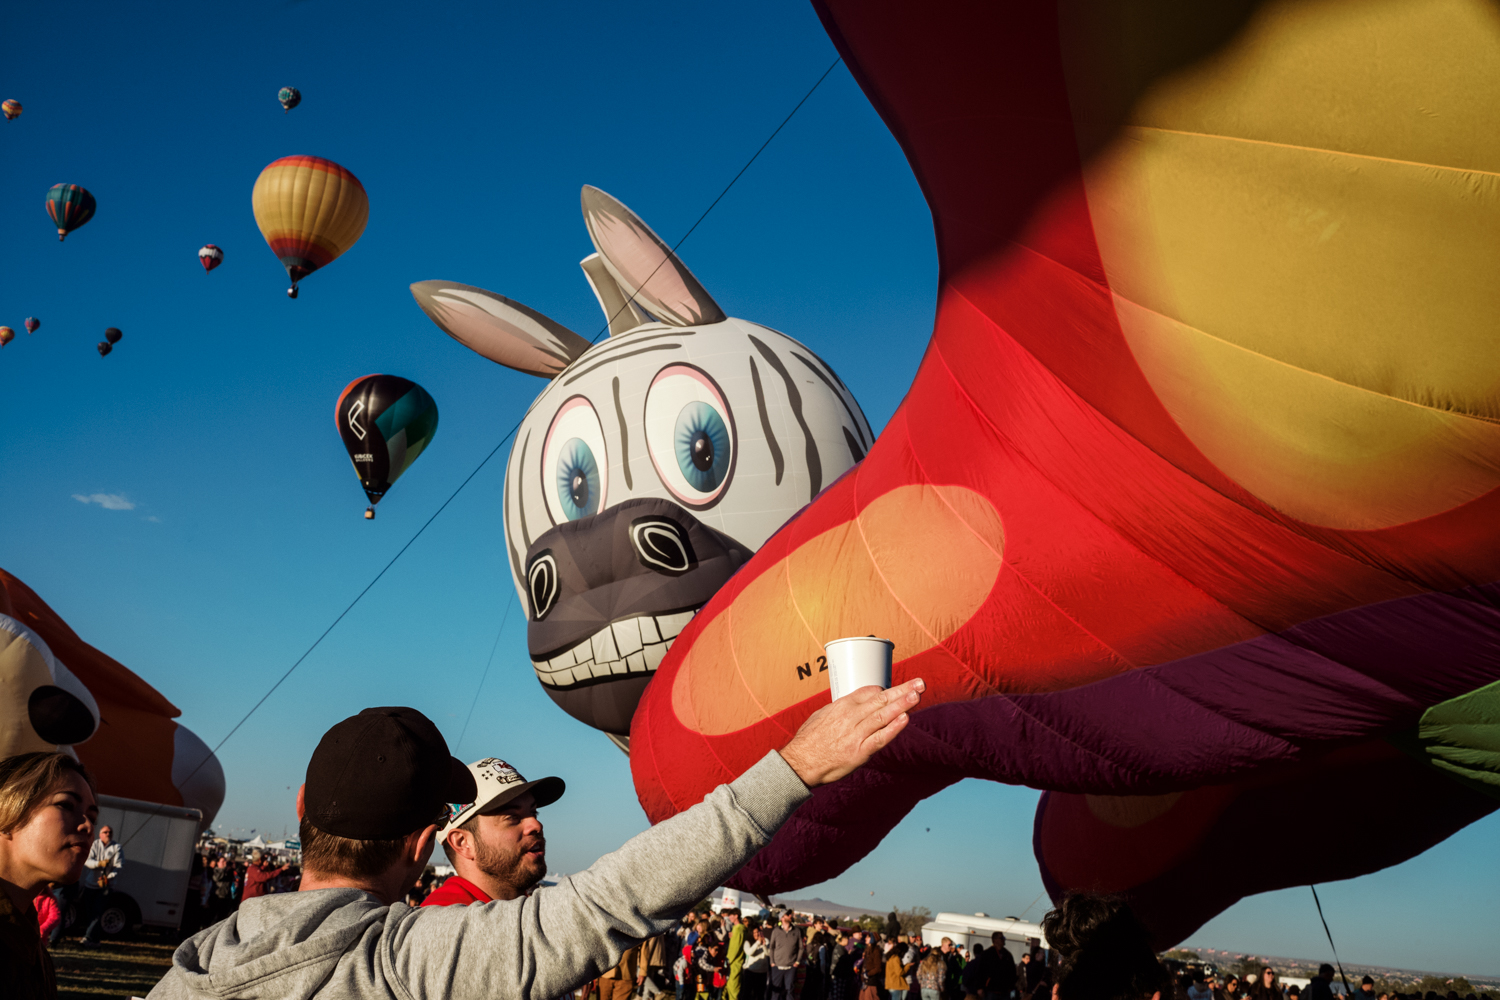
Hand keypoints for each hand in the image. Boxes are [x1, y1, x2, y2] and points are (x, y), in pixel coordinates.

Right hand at [778, 678, 923, 785]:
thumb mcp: (821, 715)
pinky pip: (880, 738)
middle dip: (902, 690)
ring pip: (884, 715)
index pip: (869, 692)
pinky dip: (894, 728)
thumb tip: (852, 704)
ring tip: (917, 695)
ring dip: (903, 704)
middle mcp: (851, 717)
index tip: (897, 689)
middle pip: (881, 700)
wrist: (800, 763)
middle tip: (919, 683)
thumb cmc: (808, 740)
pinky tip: (905, 719)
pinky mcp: (860, 752)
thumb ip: (839, 709)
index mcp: (841, 706)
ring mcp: (856, 734)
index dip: (885, 690)